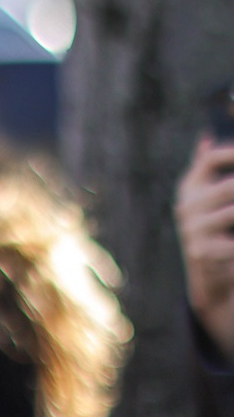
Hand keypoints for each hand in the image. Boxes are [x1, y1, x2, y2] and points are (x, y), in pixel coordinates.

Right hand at [177, 136, 233, 358]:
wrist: (210, 281)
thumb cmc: (214, 233)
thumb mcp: (206, 200)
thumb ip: (204, 169)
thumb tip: (207, 136)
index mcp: (189, 189)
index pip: (209, 159)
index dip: (232, 154)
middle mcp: (186, 206)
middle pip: (230, 187)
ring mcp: (193, 230)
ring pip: (233, 213)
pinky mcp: (203, 252)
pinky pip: (233, 242)